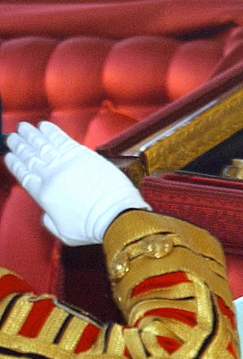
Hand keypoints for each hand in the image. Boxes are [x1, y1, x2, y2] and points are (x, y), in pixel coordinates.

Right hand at [3, 121, 148, 244]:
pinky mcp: (83, 155)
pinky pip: (62, 139)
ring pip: (43, 145)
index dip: (15, 164)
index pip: (24, 175)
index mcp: (43, 195)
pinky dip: (52, 131)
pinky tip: (44, 126)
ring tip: (23, 127)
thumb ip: (49, 220)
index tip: (9, 156)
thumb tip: (47, 212)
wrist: (116, 215)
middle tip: (12, 137)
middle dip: (20, 146)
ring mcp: (66, 163)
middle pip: (31, 157)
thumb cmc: (93, 228)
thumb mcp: (63, 232)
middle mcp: (51, 176)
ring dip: (32, 134)